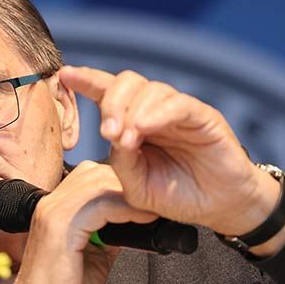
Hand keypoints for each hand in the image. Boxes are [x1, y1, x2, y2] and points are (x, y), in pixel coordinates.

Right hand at [0, 162, 156, 283]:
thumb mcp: (96, 255)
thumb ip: (110, 234)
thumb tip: (133, 223)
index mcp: (57, 208)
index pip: (90, 176)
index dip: (120, 184)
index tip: (146, 200)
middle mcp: (52, 203)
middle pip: (95, 172)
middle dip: (127, 184)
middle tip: (153, 201)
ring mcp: (53, 211)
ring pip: (98, 183)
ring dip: (129, 195)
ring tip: (151, 210)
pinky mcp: (60, 224)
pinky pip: (100, 204)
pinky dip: (125, 209)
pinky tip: (142, 220)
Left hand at [58, 66, 282, 238]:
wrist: (219, 208)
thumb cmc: (178, 195)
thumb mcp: (138, 186)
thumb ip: (122, 162)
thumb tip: (114, 135)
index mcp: (134, 124)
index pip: (108, 94)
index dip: (87, 81)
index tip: (65, 75)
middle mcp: (154, 112)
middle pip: (126, 83)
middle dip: (111, 103)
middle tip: (107, 132)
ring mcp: (178, 112)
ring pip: (150, 89)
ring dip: (132, 111)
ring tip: (128, 140)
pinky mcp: (203, 116)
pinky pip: (177, 104)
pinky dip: (157, 112)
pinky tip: (145, 127)